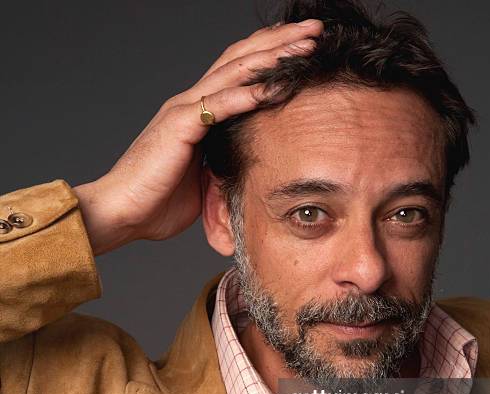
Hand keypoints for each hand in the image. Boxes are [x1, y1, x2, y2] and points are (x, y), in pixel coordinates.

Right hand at [74, 19, 322, 254]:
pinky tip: (275, 84)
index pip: (237, 72)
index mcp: (196, 113)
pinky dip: (248, 94)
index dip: (268, 55)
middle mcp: (190, 102)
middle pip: (241, 60)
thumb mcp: (200, 180)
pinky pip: (219, 105)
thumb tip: (240, 167)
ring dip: (272, 56)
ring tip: (306, 44)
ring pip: (235, 72)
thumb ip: (219, 163)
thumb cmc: (157, 200)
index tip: (300, 48)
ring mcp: (184, 110)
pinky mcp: (179, 127)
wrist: (121, 211)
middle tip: (314, 30)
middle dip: (280, 42)